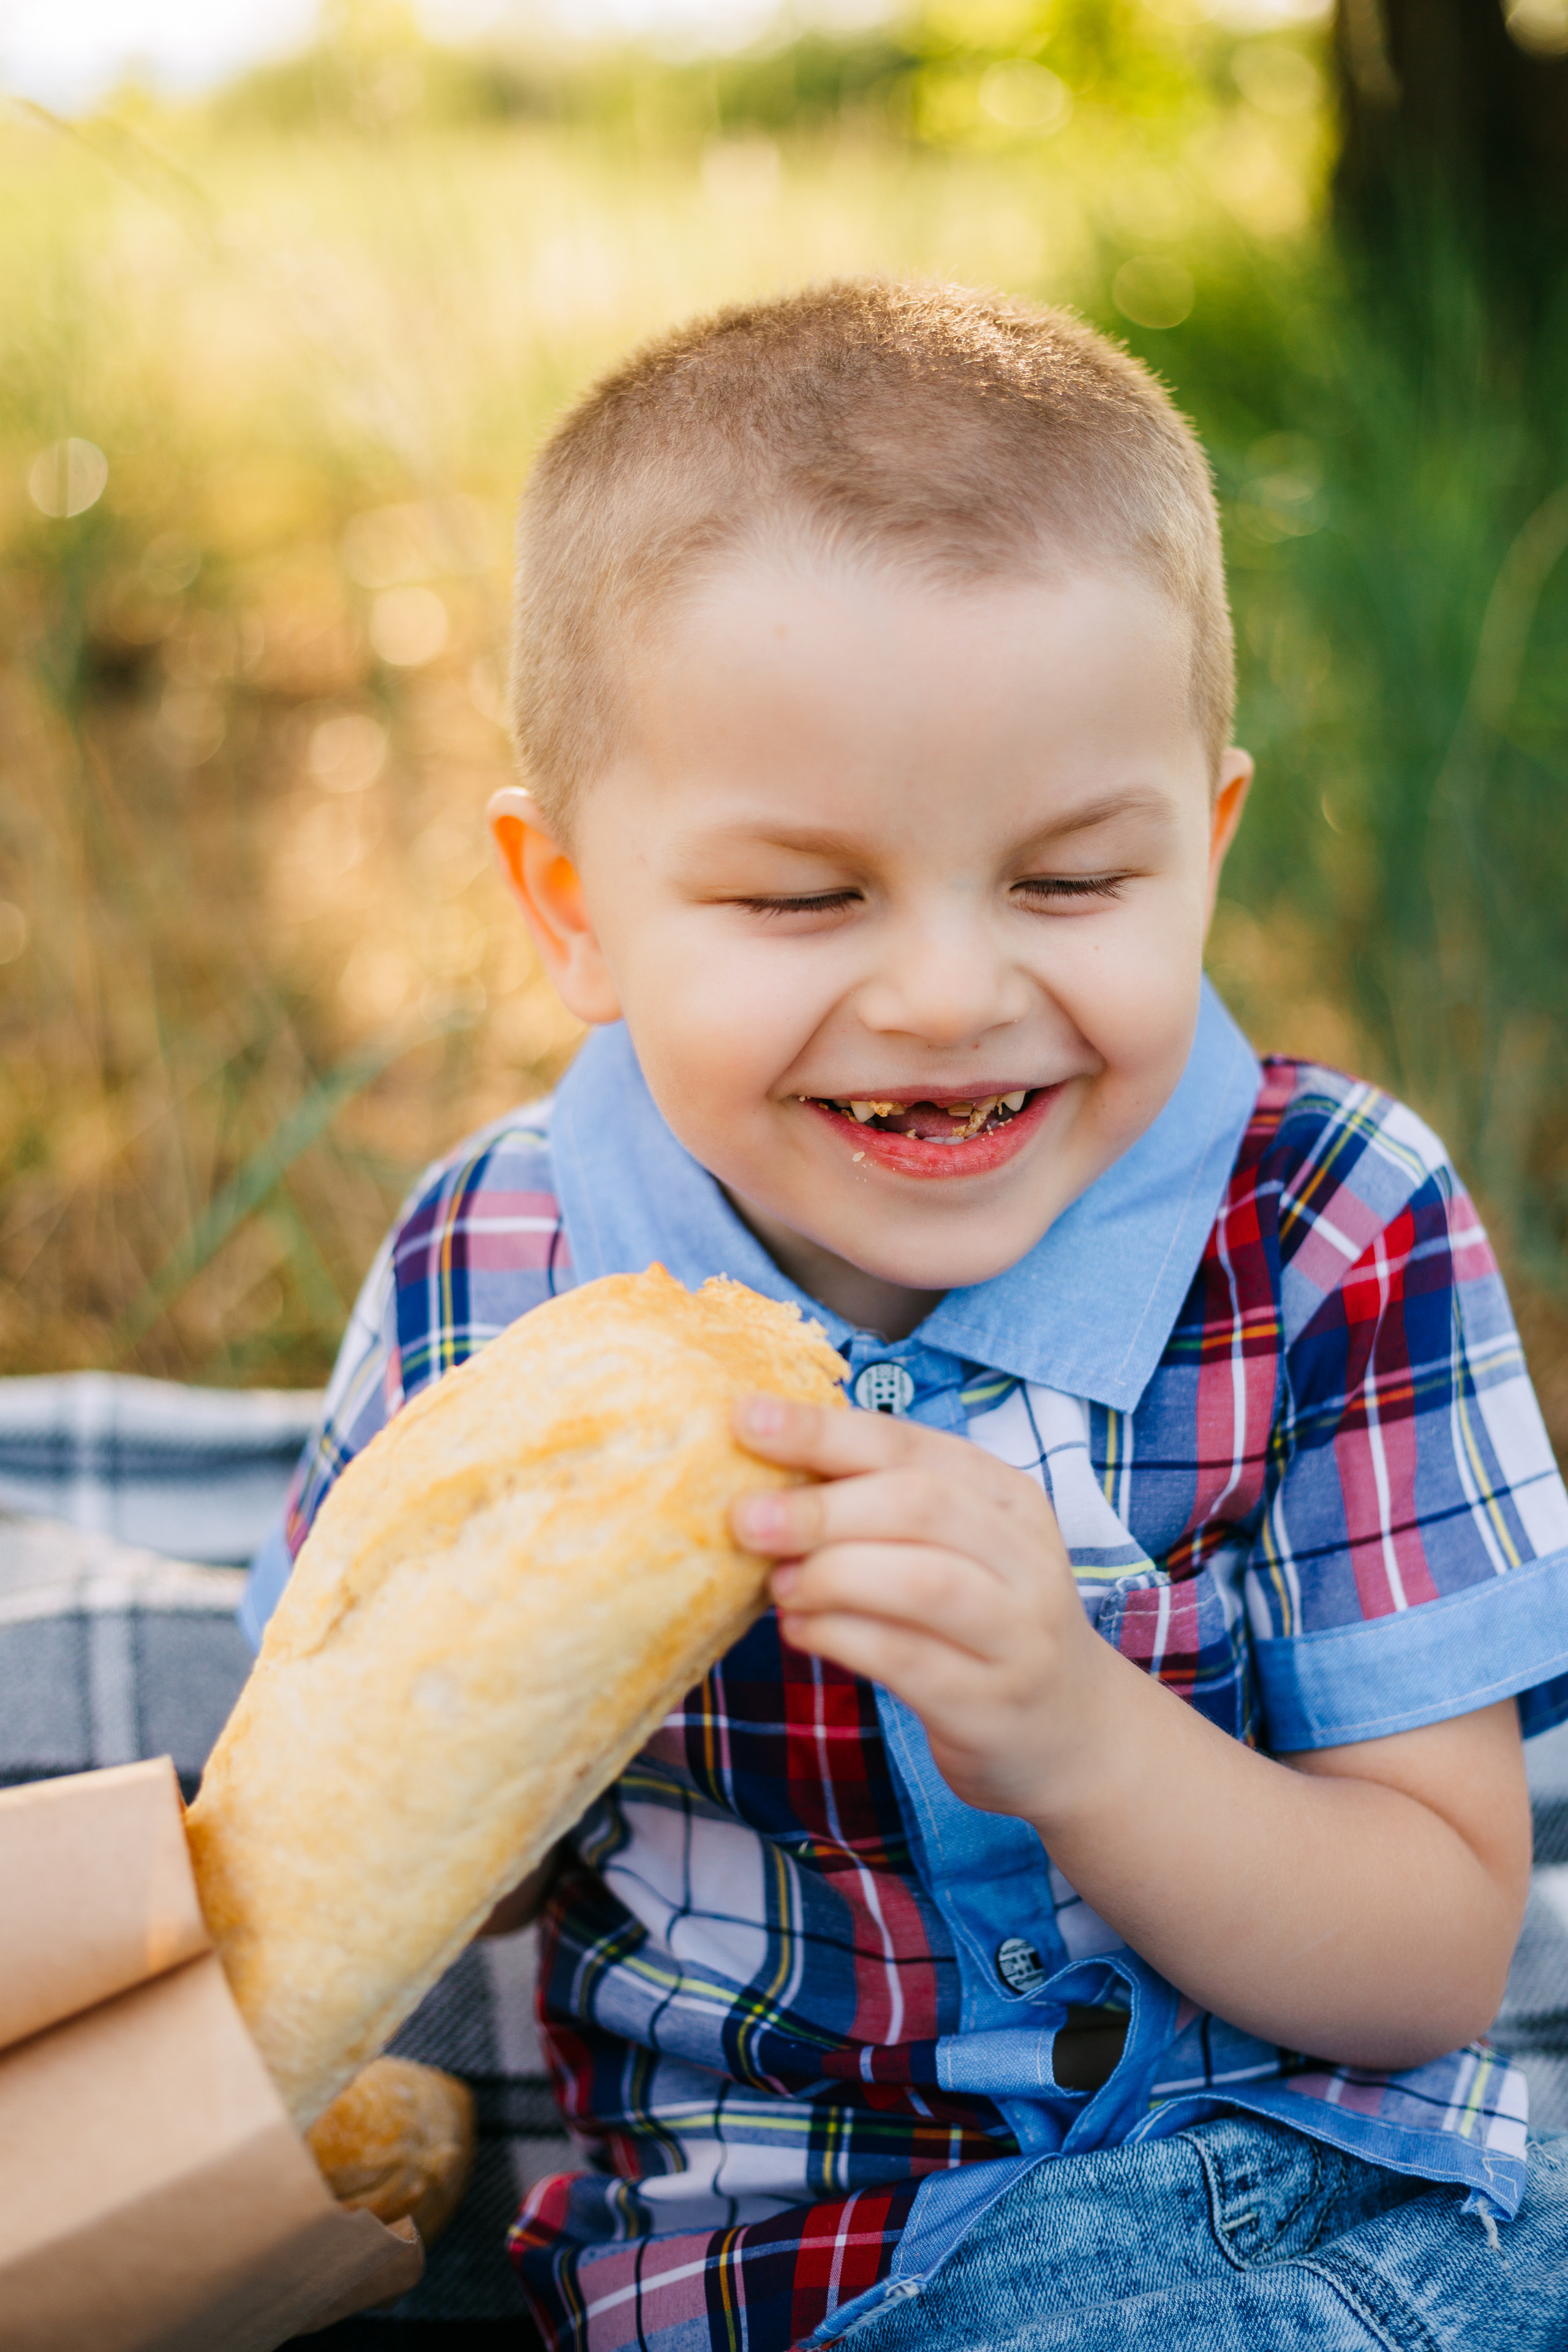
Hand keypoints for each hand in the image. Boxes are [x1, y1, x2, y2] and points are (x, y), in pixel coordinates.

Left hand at [730, 1395, 1110, 1820]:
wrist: (1073, 1728)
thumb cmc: (985, 1619)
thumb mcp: (958, 1546)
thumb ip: (882, 1506)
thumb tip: (764, 1477)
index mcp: (1007, 1496)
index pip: (909, 1445)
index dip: (822, 1430)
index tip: (745, 1419)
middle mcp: (1024, 1555)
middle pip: (920, 1505)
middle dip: (822, 1507)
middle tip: (746, 1518)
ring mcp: (1016, 1632)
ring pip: (922, 1581)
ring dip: (833, 1575)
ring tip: (779, 1583)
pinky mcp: (990, 1703)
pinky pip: (908, 1659)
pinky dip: (841, 1638)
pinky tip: (801, 1629)